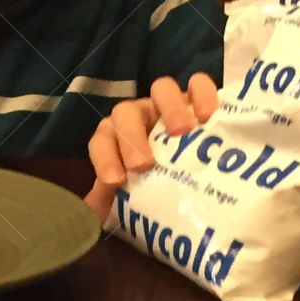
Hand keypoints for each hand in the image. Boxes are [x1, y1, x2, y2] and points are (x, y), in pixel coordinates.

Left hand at [84, 73, 218, 222]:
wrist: (200, 168)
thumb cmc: (160, 181)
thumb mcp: (135, 194)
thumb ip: (110, 203)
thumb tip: (90, 217)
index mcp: (119, 137)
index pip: (101, 139)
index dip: (104, 158)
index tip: (116, 181)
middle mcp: (141, 116)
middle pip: (125, 112)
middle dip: (131, 138)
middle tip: (144, 164)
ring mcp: (169, 103)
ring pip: (160, 89)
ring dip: (169, 108)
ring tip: (183, 132)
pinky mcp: (198, 97)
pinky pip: (198, 83)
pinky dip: (202, 94)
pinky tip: (209, 117)